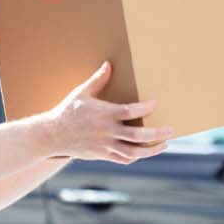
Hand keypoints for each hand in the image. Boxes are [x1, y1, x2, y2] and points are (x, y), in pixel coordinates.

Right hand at [36, 62, 171, 164]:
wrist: (52, 135)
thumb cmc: (68, 111)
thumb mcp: (82, 93)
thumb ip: (98, 80)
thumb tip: (108, 64)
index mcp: (104, 114)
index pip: (129, 111)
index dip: (145, 108)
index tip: (156, 103)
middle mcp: (107, 131)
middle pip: (137, 136)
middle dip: (156, 134)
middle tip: (171, 130)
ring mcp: (105, 145)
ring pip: (133, 152)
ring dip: (151, 150)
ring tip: (164, 144)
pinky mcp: (102, 155)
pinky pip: (123, 159)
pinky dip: (136, 157)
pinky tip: (145, 151)